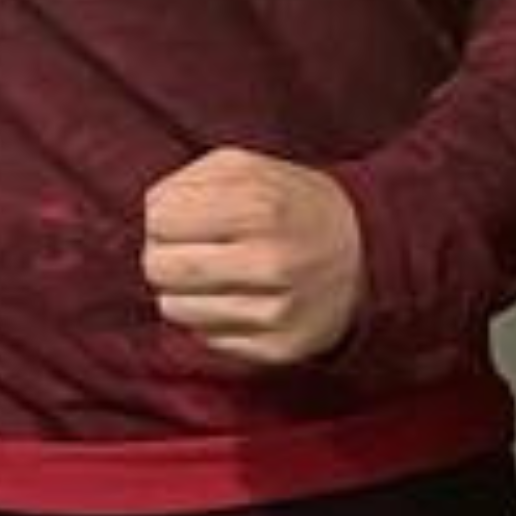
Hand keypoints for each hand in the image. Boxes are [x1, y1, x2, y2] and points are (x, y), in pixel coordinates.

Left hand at [141, 147, 364, 366]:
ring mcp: (275, 311)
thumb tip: (149, 213)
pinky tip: (237, 299)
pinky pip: (207, 338)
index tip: (181, 220)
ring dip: (182, 292)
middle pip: (160, 267)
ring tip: (213, 275)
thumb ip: (188, 180)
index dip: (162, 218)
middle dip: (162, 256)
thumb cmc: (291, 204)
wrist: (366, 253)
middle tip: (188, 250)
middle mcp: (269, 261)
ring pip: (175, 310)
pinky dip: (210, 319)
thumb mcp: (247, 167)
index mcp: (258, 205)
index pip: (159, 219)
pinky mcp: (278, 348)